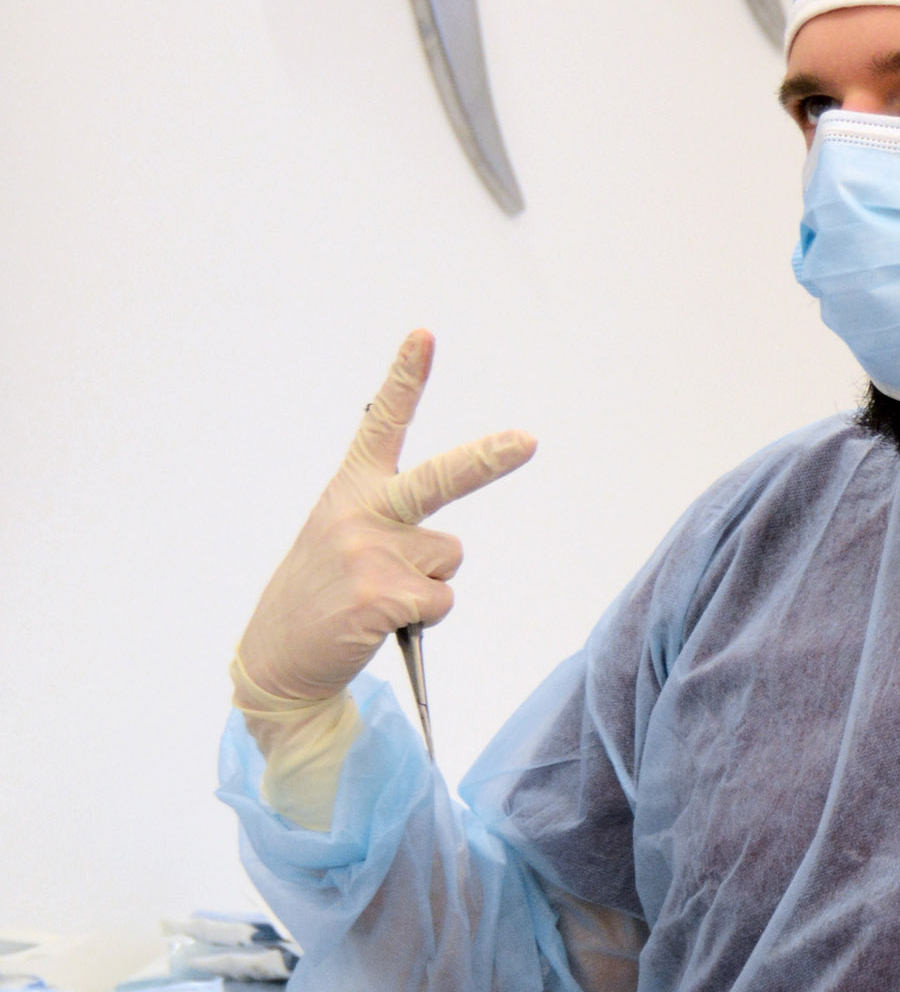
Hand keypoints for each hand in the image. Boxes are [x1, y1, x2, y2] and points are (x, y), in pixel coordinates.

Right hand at [234, 332, 534, 724]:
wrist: (279, 655)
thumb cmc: (322, 592)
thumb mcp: (341, 535)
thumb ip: (386, 519)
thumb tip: (444, 550)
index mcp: (350, 488)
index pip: (380, 424)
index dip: (404, 378)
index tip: (424, 336)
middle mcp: (361, 511)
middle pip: (440, 480)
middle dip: (489, 460)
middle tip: (528, 442)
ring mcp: (370, 552)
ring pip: (448, 558)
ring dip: (429, 582)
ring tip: (380, 596)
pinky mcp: (381, 595)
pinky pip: (442, 600)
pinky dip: (424, 617)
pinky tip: (380, 620)